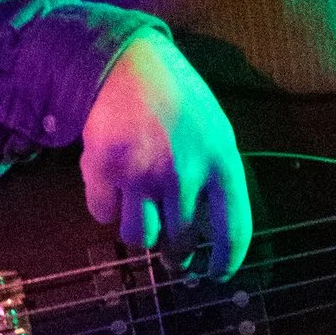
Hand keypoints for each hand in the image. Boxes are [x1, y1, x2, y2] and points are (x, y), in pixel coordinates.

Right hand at [79, 33, 250, 276]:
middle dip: (178, 254)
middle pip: (181, 242)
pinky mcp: (103, 168)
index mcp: (221, 161)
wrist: (127, 61)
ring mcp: (141, 172)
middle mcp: (184, 172)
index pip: (233, 229)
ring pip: (140, 237)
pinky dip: (106, 207)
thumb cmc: (177, 98)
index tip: (216, 273)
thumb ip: (215, 180)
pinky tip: (113, 187)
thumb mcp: (214, 132)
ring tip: (143, 213)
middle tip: (175, 255)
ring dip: (141, 233)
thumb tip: (209, 235)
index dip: (226, 260)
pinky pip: (102, 215)